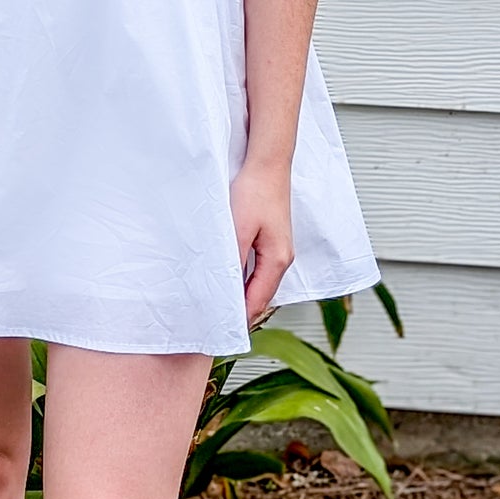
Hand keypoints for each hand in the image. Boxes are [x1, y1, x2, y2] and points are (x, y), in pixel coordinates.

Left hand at [232, 160, 294, 330]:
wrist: (266, 165)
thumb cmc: (255, 192)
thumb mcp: (238, 230)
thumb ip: (234, 262)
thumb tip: (226, 290)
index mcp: (278, 260)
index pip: (257, 302)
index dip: (239, 320)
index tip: (221, 333)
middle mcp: (282, 259)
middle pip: (261, 297)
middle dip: (241, 313)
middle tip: (216, 326)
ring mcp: (279, 251)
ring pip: (259, 285)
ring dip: (242, 297)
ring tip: (220, 309)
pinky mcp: (271, 242)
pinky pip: (258, 271)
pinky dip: (244, 282)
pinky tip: (229, 282)